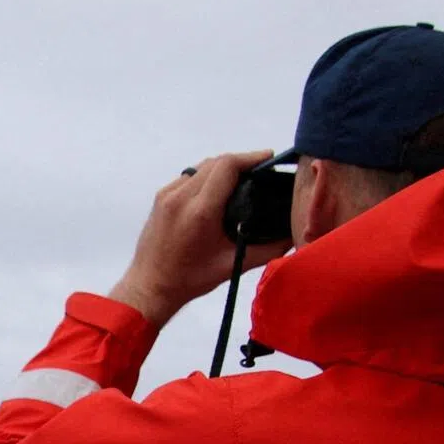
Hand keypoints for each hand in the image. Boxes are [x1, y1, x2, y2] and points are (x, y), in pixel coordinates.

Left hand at [109, 150, 290, 325]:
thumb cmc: (190, 280)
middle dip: (241, 161)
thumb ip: (267, 249)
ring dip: (222, 167)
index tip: (269, 158)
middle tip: (260, 170)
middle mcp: (180, 197)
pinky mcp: (160, 198)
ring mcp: (167, 195)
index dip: (251, 157)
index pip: (227, 166)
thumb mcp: (232, 265)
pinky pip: (187, 176)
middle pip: (216, 161)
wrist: (150, 286)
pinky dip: (205, 176)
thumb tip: (293, 236)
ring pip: (201, 166)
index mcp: (200, 211)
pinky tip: (217, 188)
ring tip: (242, 177)